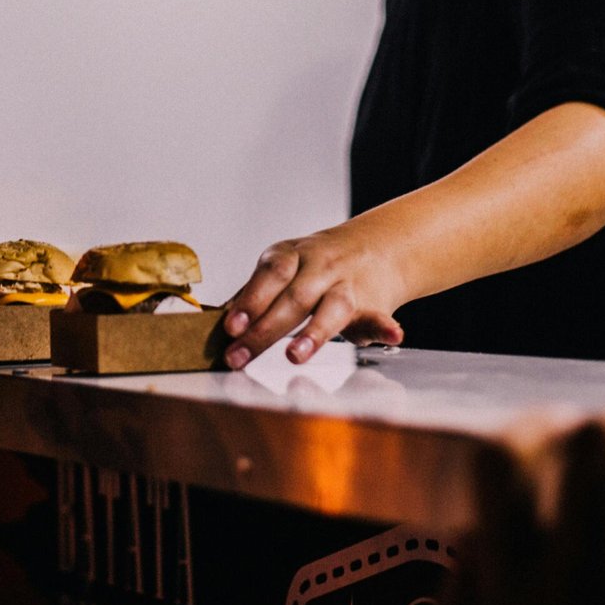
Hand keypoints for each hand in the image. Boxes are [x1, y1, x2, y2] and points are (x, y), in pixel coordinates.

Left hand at [221, 225, 405, 368]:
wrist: (376, 247)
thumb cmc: (315, 266)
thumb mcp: (282, 269)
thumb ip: (253, 294)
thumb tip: (212, 321)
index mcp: (291, 257)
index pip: (269, 275)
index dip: (250, 299)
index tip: (231, 327)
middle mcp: (320, 268)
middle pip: (293, 299)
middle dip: (263, 331)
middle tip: (239, 357)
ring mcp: (348, 285)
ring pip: (332, 307)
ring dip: (314, 333)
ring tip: (295, 356)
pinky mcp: (374, 305)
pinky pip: (380, 316)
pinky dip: (385, 328)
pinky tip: (392, 335)